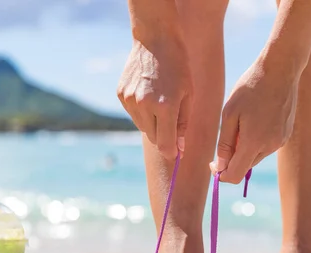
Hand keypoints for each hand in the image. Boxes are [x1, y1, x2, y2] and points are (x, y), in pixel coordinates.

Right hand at [117, 37, 192, 159]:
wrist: (156, 39)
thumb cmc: (178, 66)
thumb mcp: (188, 94)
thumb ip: (184, 123)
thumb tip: (179, 148)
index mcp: (166, 106)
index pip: (166, 144)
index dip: (172, 152)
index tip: (176, 155)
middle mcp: (145, 105)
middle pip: (154, 137)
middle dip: (164, 136)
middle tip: (172, 123)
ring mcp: (130, 100)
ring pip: (143, 127)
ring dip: (152, 123)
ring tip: (160, 103)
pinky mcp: (121, 94)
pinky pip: (133, 114)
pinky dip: (142, 111)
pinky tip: (149, 94)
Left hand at [210, 58, 299, 182]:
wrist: (281, 69)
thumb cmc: (250, 87)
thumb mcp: (229, 113)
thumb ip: (224, 143)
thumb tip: (219, 167)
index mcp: (253, 142)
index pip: (235, 175)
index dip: (221, 174)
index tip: (213, 164)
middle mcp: (269, 146)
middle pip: (245, 167)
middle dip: (232, 159)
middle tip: (226, 135)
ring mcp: (280, 142)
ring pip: (255, 157)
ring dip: (244, 148)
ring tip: (242, 122)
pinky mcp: (285, 135)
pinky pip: (266, 147)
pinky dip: (256, 141)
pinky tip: (255, 119)